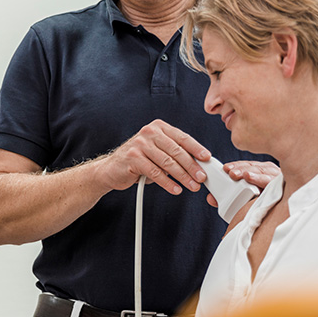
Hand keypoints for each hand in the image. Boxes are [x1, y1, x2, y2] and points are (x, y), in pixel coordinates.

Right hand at [95, 119, 210, 195]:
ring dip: (182, 176)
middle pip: (176, 150)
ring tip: (192, 186)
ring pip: (167, 162)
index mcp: (158, 127)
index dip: (196, 148)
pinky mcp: (133, 158)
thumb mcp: (157, 151)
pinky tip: (175, 189)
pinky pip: (155, 172)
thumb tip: (198, 165)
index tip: (207, 159)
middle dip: (192, 166)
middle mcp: (149, 132)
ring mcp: (140, 144)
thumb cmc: (138, 160)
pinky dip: (167, 183)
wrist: (111, 169)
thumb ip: (174, 154)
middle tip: (201, 177)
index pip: (182, 137)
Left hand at [204, 159, 280, 207]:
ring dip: (251, 173)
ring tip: (241, 175)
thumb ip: (226, 199)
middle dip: (241, 169)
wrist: (281, 215)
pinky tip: (251, 178)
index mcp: (261, 172)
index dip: (237, 166)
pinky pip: (273, 181)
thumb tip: (210, 198)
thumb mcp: (242, 201)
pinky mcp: (284, 185)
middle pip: (255, 167)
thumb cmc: (261, 205)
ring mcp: (278, 178)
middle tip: (230, 173)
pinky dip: (261, 179)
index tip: (226, 169)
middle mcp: (270, 173)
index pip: (248, 166)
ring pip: (264, 172)